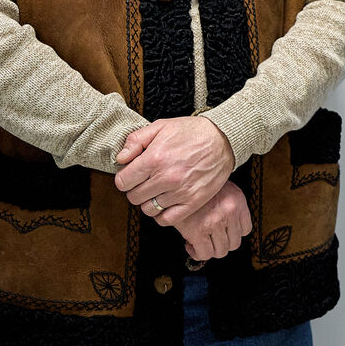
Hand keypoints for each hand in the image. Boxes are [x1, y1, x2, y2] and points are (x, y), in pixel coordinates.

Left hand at [114, 116, 235, 224]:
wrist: (224, 138)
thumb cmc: (192, 132)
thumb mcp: (161, 126)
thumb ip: (136, 141)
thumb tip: (120, 159)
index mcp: (155, 158)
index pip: (122, 182)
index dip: (125, 177)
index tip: (132, 174)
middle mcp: (166, 177)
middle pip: (134, 197)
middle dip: (136, 189)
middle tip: (146, 181)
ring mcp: (181, 191)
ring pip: (149, 209)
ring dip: (149, 201)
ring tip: (158, 190)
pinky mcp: (194, 201)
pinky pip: (167, 219)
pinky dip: (162, 215)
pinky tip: (165, 203)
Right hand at [174, 181, 251, 260]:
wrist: (177, 180)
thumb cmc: (197, 186)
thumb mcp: (221, 190)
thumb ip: (230, 207)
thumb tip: (229, 229)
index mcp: (237, 201)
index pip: (245, 230)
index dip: (232, 235)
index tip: (222, 234)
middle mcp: (230, 211)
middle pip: (234, 243)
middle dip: (220, 244)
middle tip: (209, 239)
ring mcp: (215, 221)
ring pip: (220, 251)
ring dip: (209, 249)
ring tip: (200, 241)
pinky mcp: (198, 230)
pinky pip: (205, 254)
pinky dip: (198, 254)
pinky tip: (191, 244)